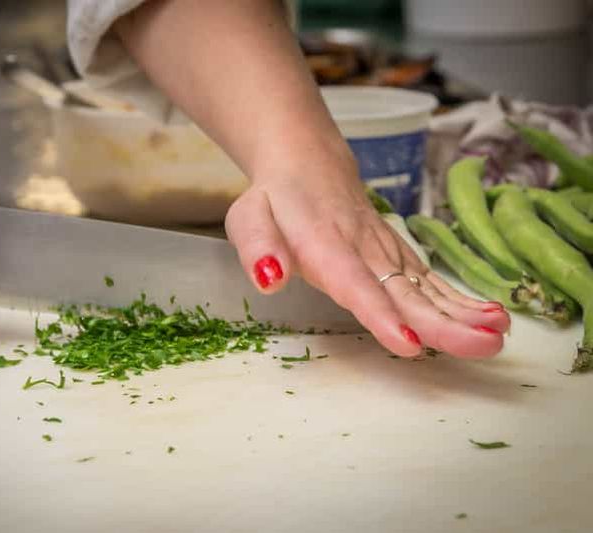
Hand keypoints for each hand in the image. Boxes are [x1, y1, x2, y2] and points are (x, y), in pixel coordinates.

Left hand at [225, 158, 509, 358]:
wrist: (307, 162)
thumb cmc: (275, 198)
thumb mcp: (248, 218)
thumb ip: (258, 248)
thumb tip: (269, 279)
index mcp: (325, 243)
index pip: (355, 283)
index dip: (381, 314)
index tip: (409, 344)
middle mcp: (364, 248)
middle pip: (404, 290)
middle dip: (444, 322)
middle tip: (482, 345)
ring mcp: (386, 249)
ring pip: (425, 285)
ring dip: (463, 312)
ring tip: (498, 335)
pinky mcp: (398, 253)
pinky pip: (430, 278)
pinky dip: (460, 298)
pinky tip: (492, 317)